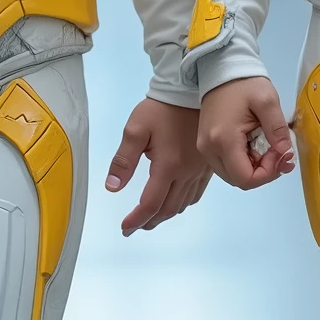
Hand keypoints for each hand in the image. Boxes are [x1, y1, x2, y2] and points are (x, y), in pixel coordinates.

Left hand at [105, 98, 209, 234]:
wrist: (190, 92)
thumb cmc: (161, 108)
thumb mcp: (135, 129)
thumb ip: (123, 160)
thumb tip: (112, 187)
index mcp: (168, 165)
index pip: (151, 203)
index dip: (136, 219)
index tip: (125, 228)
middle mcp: (186, 172)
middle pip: (167, 209)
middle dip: (149, 222)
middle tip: (134, 227)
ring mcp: (199, 170)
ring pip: (182, 204)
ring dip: (164, 215)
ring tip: (150, 219)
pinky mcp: (206, 166)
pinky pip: (195, 194)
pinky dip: (181, 204)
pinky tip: (173, 203)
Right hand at [198, 76, 294, 189]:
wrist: (220, 69)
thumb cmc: (243, 83)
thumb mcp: (267, 101)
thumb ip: (278, 130)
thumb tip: (286, 154)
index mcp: (224, 140)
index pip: (246, 179)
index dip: (268, 173)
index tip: (280, 153)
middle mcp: (210, 149)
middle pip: (239, 180)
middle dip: (263, 171)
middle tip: (277, 151)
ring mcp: (205, 148)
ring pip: (233, 175)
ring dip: (254, 168)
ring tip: (267, 147)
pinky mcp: (206, 145)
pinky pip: (227, 164)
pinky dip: (244, 161)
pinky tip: (254, 144)